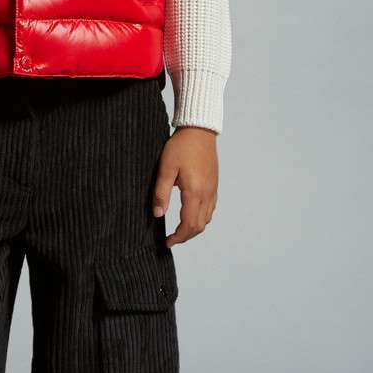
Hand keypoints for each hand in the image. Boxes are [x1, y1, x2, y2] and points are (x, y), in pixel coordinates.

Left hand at [152, 126, 218, 245]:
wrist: (199, 130)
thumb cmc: (181, 146)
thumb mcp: (165, 168)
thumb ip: (161, 193)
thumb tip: (158, 215)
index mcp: (195, 192)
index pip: (189, 224)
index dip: (178, 237)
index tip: (167, 242)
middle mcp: (207, 194)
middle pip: (199, 226)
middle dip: (186, 236)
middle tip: (171, 239)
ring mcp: (212, 190)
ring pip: (207, 219)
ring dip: (194, 228)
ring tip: (180, 230)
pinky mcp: (214, 185)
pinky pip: (211, 209)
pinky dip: (201, 218)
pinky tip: (191, 215)